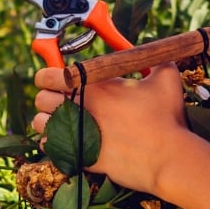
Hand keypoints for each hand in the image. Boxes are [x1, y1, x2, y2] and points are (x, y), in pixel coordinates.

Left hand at [33, 64, 188, 193]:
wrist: (168, 158)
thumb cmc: (167, 117)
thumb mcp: (166, 76)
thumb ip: (153, 58)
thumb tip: (148, 50)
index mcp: (94, 85)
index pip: (49, 75)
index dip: (47, 76)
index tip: (55, 79)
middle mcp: (80, 108)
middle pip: (41, 99)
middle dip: (48, 98)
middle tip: (61, 100)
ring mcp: (78, 135)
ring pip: (41, 125)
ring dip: (48, 121)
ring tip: (61, 121)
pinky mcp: (80, 158)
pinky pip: (51, 148)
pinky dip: (53, 143)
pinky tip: (66, 140)